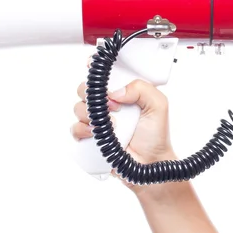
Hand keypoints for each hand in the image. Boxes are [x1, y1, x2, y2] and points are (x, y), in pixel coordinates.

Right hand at [71, 58, 176, 189]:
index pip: (104, 74)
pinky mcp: (90, 137)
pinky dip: (82, 129)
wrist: (149, 166)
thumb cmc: (155, 136)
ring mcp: (98, 120)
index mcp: (122, 91)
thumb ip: (142, 89)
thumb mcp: (158, 106)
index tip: (92, 67)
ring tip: (111, 124)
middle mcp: (107, 103)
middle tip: (112, 105)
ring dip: (90, 113)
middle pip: (86, 88)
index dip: (95, 68)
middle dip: (93, 94)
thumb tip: (115, 91)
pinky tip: (96, 134)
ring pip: (78, 107)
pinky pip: (75, 128)